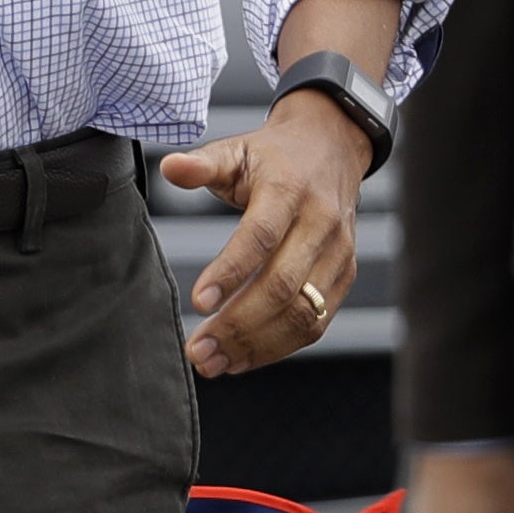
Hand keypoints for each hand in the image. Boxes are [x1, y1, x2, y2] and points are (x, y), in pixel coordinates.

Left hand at [161, 91, 369, 376]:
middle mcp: (320, 225)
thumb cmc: (273, 157)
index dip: (230, 272)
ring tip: (213, 363)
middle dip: (238, 323)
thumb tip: (170, 168)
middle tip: (198, 349)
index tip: (198, 303)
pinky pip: (316, 321)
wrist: (332, 149)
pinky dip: (279, 346)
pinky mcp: (344, 276)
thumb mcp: (236, 150)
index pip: (260, 237)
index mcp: (289, 190)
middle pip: (282, 285)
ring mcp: (337, 254)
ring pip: (303, 312)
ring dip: (257, 345)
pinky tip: (241, 359)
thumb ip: (202, 164)